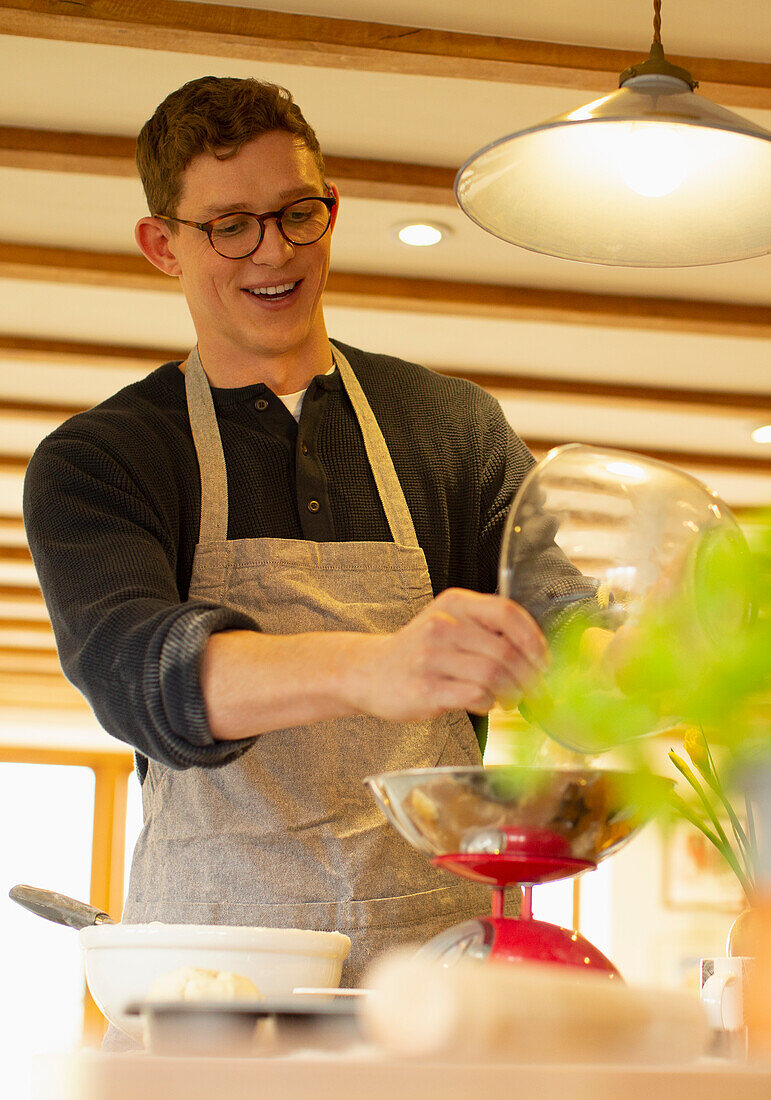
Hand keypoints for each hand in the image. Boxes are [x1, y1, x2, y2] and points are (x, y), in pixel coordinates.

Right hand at [347, 588, 548, 722]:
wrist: (369, 671)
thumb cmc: (419, 652)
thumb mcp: (450, 624)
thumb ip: (487, 630)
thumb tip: (537, 656)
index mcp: (455, 603)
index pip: (507, 612)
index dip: (534, 639)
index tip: (545, 662)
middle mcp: (443, 624)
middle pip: (506, 650)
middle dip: (530, 676)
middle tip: (538, 691)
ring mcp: (432, 656)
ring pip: (494, 674)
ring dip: (513, 693)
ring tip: (512, 700)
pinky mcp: (426, 687)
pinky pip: (475, 695)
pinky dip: (489, 703)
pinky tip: (486, 704)